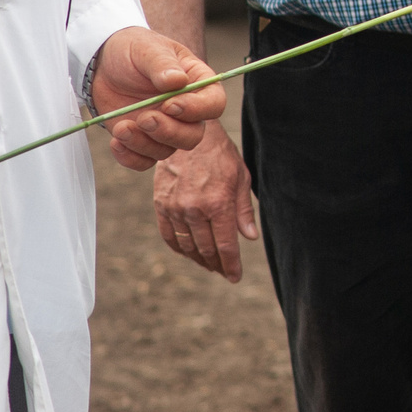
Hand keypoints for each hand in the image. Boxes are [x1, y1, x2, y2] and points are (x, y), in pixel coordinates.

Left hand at [91, 27, 224, 170]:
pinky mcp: (142, 140)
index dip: (197, 109)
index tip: (170, 104)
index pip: (214, 104)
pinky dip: (130, 157)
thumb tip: (177, 82)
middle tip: (144, 118)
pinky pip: (144, 161)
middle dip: (169, 132)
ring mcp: (164, 127)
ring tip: (121, 127)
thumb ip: (162, 64)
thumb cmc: (133, 50)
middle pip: (193, 135)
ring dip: (144, 144)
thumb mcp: (147, 49)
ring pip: (167, 150)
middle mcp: (185, 110)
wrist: (103, 64)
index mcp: (197, 83)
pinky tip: (115, 141)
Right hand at [154, 125, 258, 281]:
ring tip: (209, 264)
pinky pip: (169, 235)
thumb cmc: (219, 154)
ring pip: (187, 246)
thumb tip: (250, 237)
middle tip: (223, 271)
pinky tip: (188, 252)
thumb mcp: (240, 176)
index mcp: (219, 203)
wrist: (186, 134)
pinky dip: (179, 248)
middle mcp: (195, 209)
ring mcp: (175, 208)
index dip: (231, 265)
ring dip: (199, 259)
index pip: (226, 244)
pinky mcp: (161, 205)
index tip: (235, 277)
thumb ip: (243, 209)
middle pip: (207, 249)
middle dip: (217, 264)